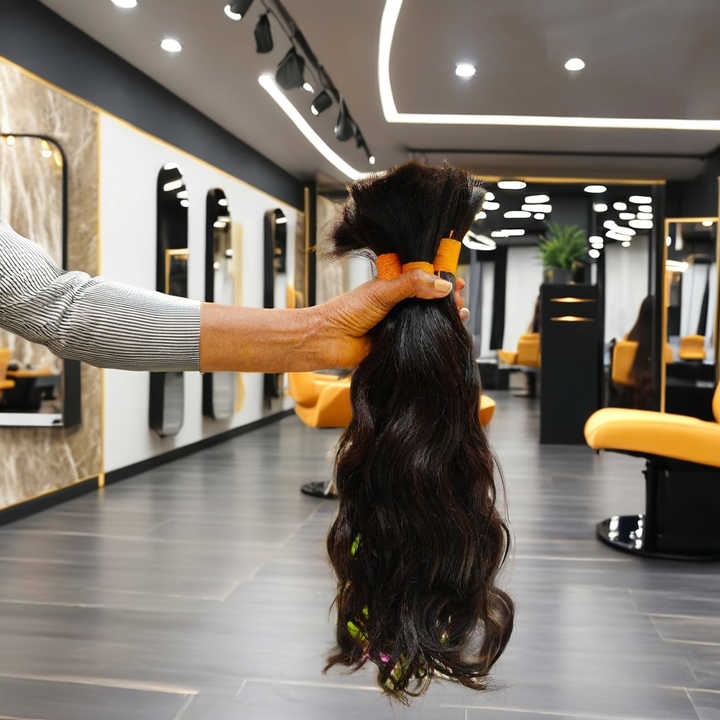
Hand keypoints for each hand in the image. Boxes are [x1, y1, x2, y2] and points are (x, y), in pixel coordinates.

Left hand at [314, 271, 467, 367]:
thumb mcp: (383, 291)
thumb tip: (442, 285)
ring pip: (428, 318)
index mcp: (392, 284)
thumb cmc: (347, 312)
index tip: (455, 279)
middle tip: (458, 298)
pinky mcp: (399, 342)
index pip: (422, 277)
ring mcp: (399, 322)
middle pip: (429, 298)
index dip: (439, 277)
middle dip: (447, 298)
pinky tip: (448, 331)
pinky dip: (436, 334)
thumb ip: (412, 285)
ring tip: (459, 312)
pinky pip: (422, 338)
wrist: (328, 340)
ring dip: (445, 316)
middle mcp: (398, 303)